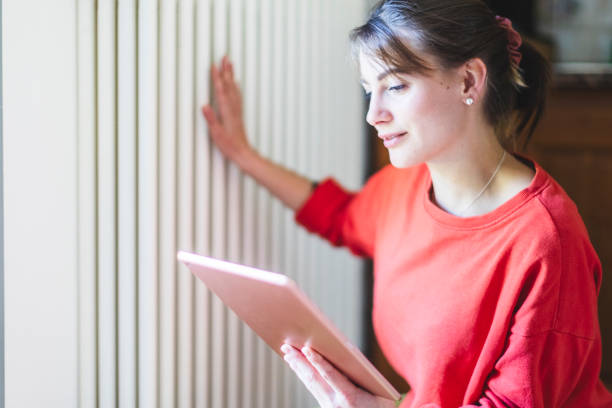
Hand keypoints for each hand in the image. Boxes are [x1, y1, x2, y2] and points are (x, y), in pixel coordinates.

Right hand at [201, 55, 252, 162]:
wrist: (243, 152)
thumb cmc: (229, 145)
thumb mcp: (217, 134)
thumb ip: (211, 119)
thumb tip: (204, 106)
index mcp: (226, 112)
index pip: (220, 91)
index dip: (216, 78)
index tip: (213, 65)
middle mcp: (233, 108)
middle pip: (229, 85)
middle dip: (226, 70)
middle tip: (225, 56)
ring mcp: (237, 110)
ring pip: (234, 88)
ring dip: (231, 75)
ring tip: (230, 64)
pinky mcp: (238, 114)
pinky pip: (237, 96)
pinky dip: (235, 86)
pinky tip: (235, 83)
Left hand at [281, 343, 396, 407]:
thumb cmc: (380, 405)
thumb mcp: (376, 389)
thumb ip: (360, 372)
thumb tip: (344, 351)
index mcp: (349, 397)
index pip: (330, 376)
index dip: (318, 361)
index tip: (307, 349)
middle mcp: (335, 403)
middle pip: (313, 379)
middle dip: (299, 361)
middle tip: (287, 346)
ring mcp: (329, 406)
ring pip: (310, 383)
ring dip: (298, 367)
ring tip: (288, 353)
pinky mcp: (326, 406)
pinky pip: (313, 388)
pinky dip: (304, 374)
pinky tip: (298, 366)